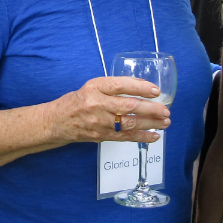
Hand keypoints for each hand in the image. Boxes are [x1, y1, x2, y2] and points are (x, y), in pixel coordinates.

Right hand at [46, 76, 169, 143]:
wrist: (57, 122)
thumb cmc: (78, 101)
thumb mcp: (93, 86)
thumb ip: (115, 86)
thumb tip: (143, 86)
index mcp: (95, 87)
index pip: (120, 85)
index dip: (140, 87)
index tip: (155, 90)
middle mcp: (97, 104)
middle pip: (128, 106)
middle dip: (150, 109)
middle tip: (165, 110)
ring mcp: (99, 122)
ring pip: (129, 123)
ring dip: (150, 124)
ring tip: (165, 122)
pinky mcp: (101, 136)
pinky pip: (125, 137)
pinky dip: (142, 137)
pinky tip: (154, 136)